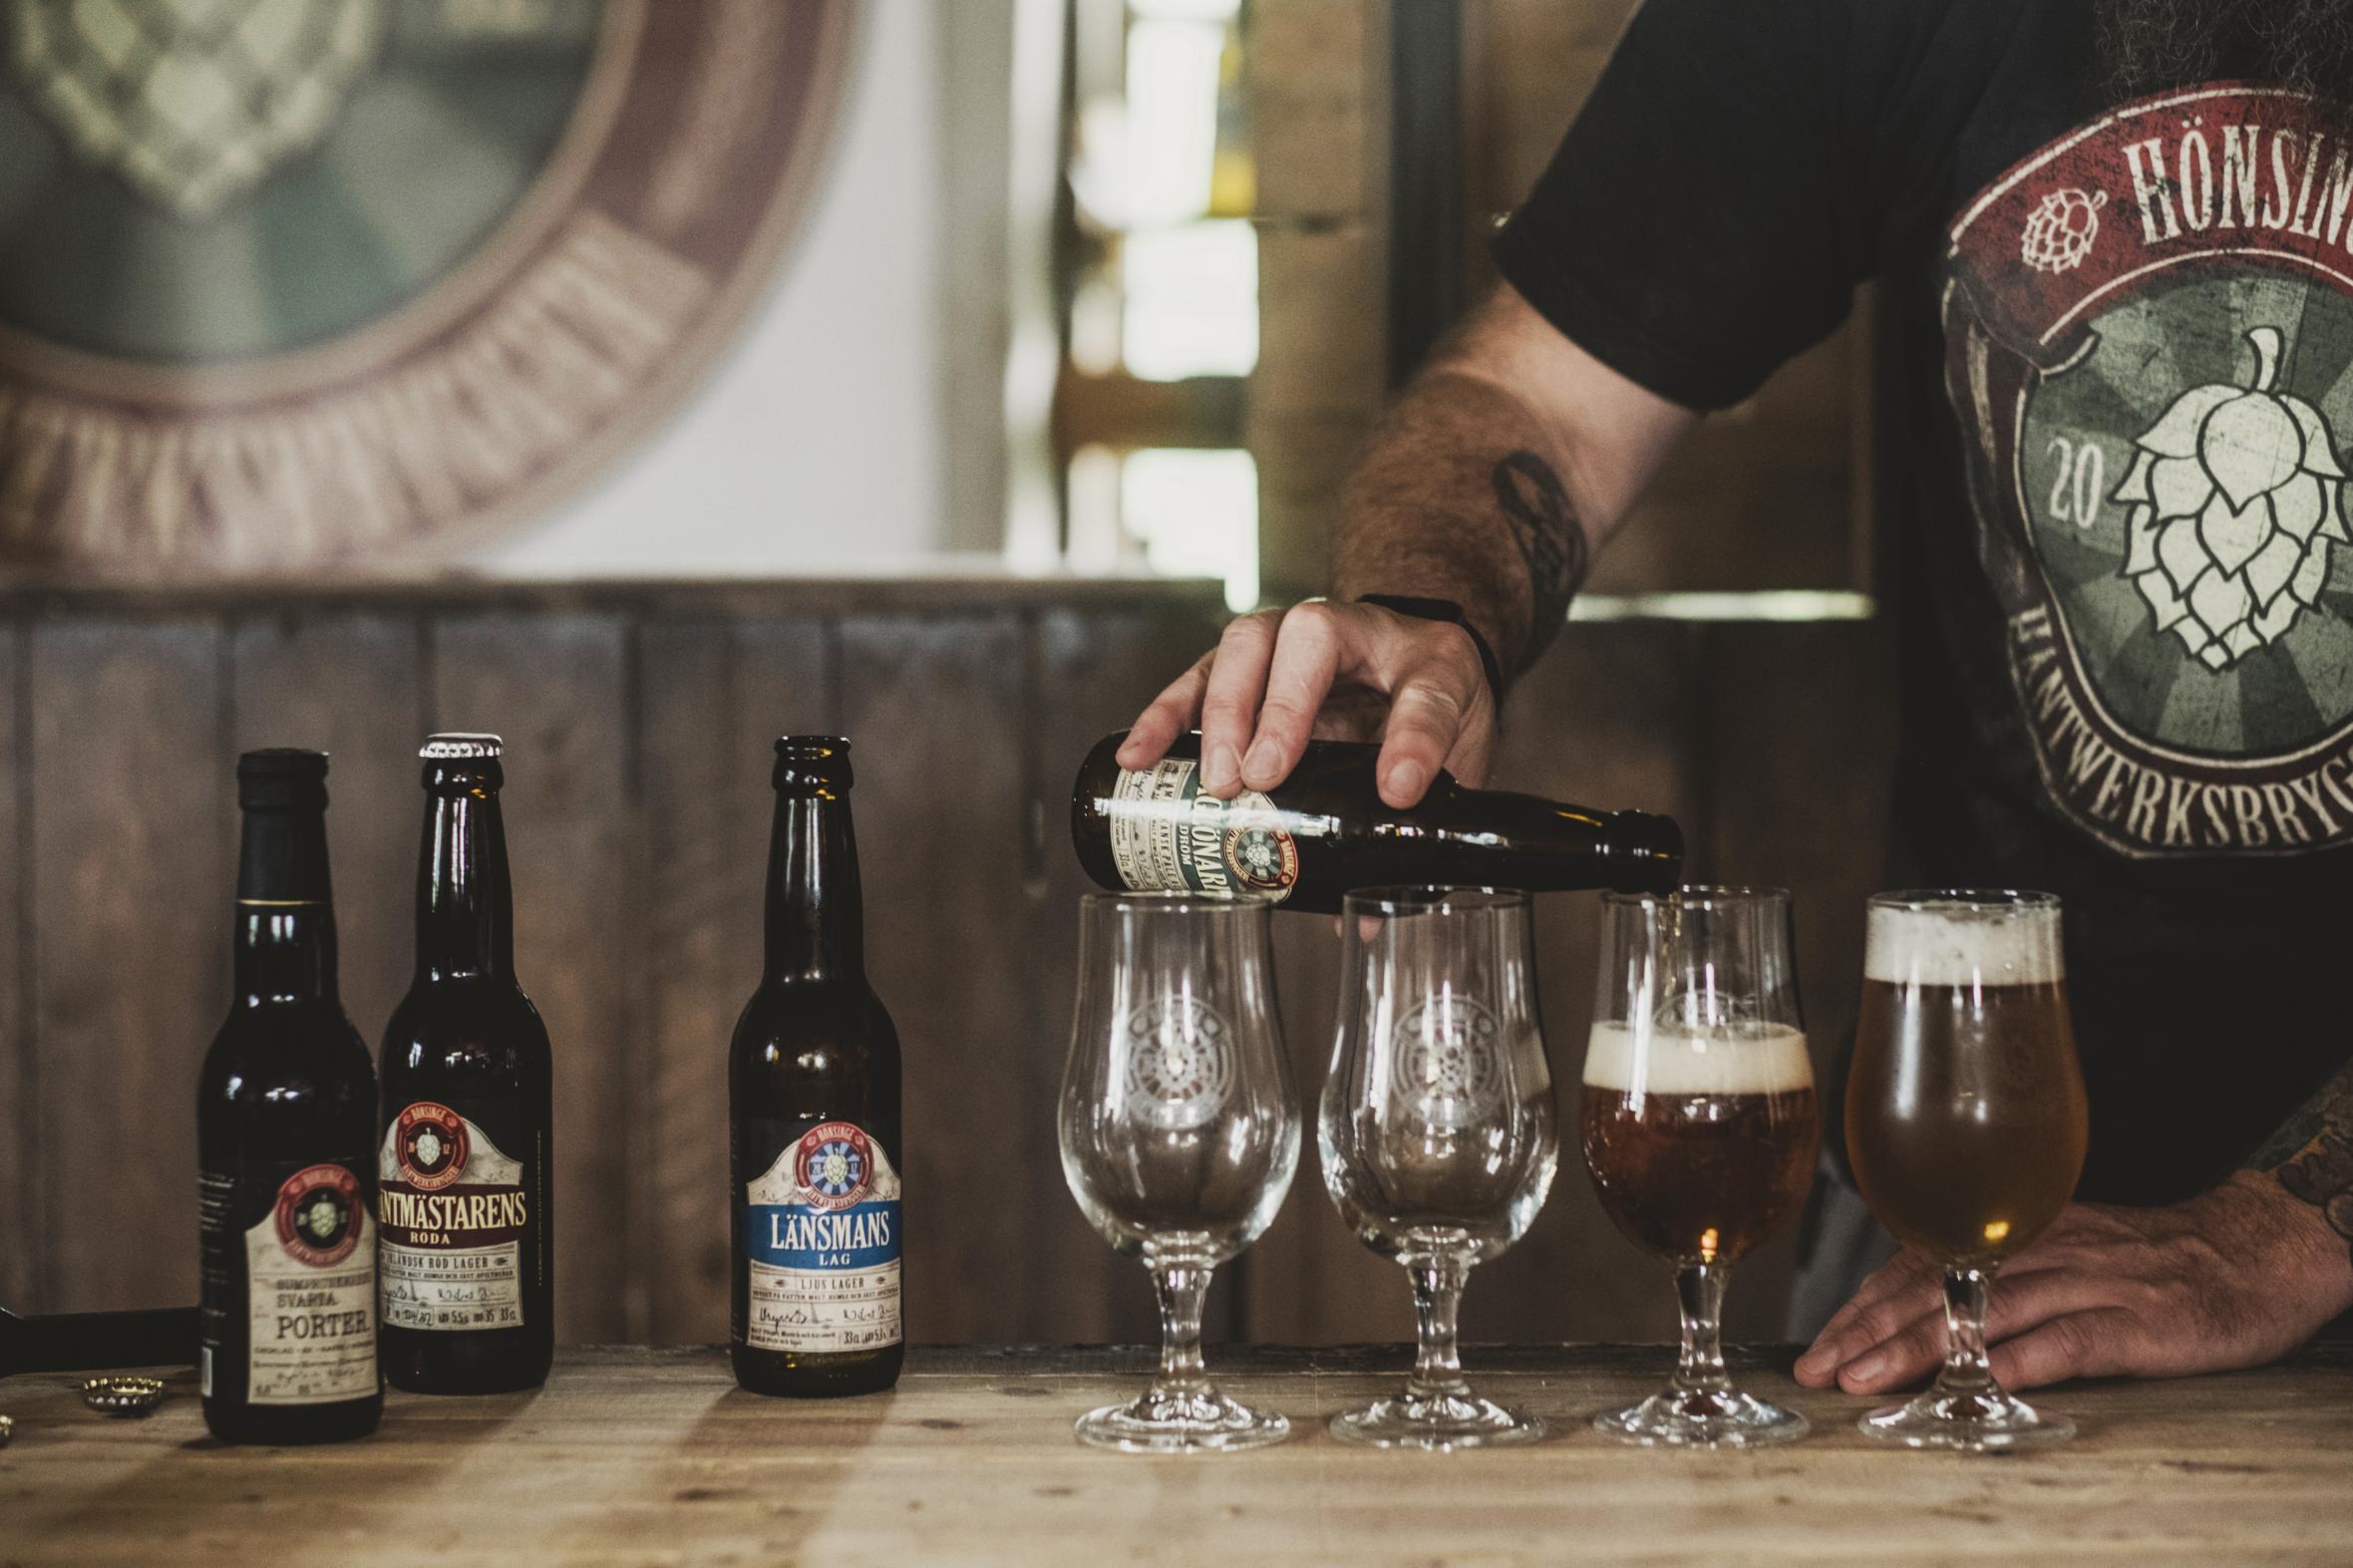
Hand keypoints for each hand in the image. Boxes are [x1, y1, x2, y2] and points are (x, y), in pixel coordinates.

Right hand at [1117, 601, 1497, 807]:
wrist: (1409, 669)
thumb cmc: (1427, 710)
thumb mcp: (1451, 762)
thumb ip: (1416, 829)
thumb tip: (1372, 918)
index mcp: (1430, 659)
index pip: (1423, 688)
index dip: (1410, 739)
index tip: (1396, 790)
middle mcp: (1353, 630)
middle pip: (1307, 637)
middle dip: (1279, 709)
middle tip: (1261, 779)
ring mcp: (1291, 637)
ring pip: (1246, 645)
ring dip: (1220, 711)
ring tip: (1212, 780)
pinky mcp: (1244, 663)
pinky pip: (1199, 677)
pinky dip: (1166, 715)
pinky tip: (1139, 755)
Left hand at [1795, 1173, 2352, 1392]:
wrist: (2251, 1252)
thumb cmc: (2148, 1261)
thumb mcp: (2057, 1250)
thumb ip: (1991, 1270)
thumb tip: (1911, 1303)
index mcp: (2011, 1233)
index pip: (1916, 1266)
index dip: (1862, 1306)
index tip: (1820, 1343)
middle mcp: (2038, 1250)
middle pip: (1936, 1289)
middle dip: (1869, 1333)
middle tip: (1821, 1369)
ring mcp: (2088, 1283)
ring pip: (1986, 1312)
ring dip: (1920, 1348)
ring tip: (1869, 1380)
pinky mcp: (2138, 1320)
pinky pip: (2070, 1339)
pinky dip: (2020, 1360)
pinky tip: (1978, 1381)